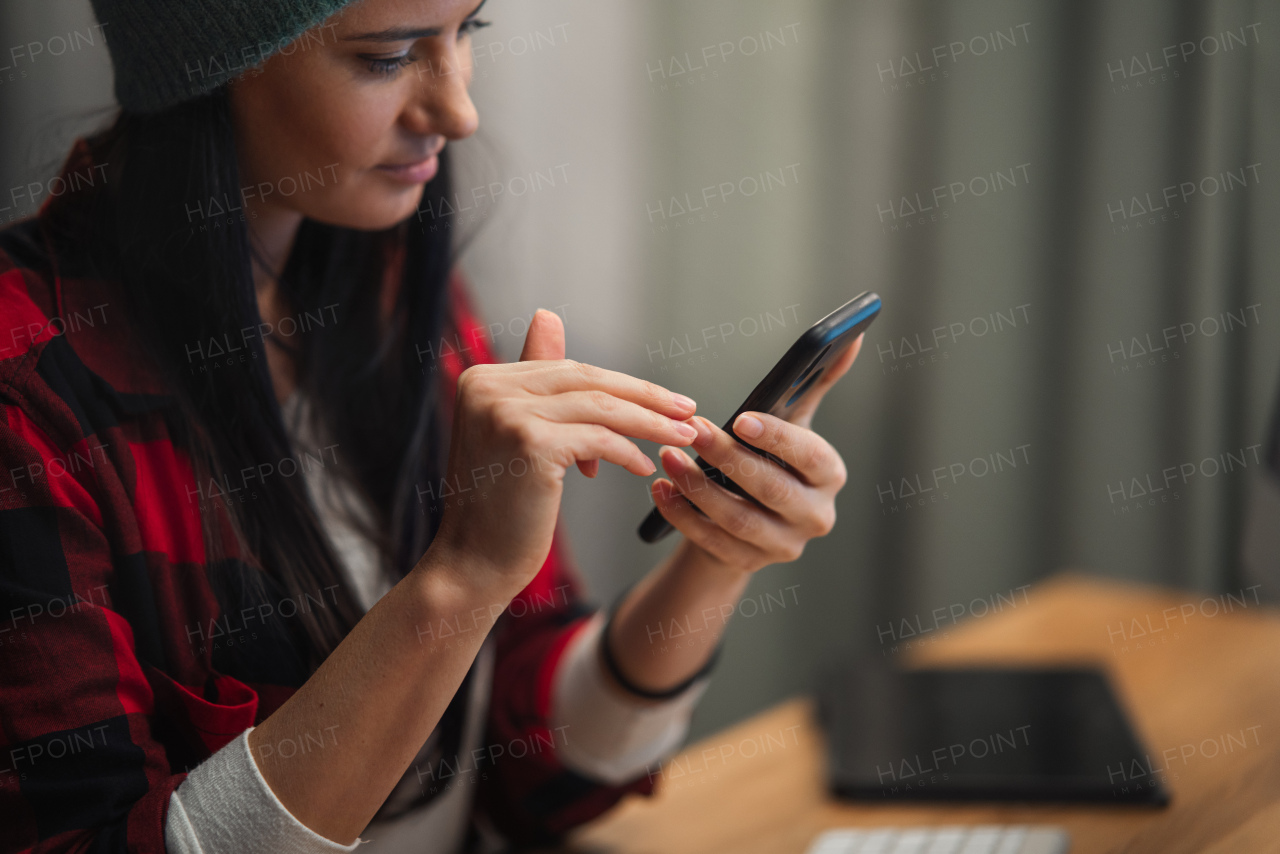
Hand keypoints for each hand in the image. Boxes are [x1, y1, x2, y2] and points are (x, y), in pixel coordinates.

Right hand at [425, 310, 698, 598]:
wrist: (472, 563)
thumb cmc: (500, 506)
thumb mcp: (515, 433)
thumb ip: (535, 381)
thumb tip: (548, 315)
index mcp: (482, 377)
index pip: (568, 370)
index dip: (620, 385)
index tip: (662, 399)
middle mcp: (488, 386)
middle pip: (586, 382)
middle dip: (644, 397)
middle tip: (687, 410)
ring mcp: (507, 413)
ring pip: (600, 408)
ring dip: (650, 423)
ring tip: (683, 436)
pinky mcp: (530, 443)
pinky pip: (599, 440)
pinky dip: (627, 452)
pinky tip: (643, 467)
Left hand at [649, 335, 862, 574]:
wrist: (750, 521)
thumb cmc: (772, 460)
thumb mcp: (794, 424)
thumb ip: (815, 382)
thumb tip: (850, 336)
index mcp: (829, 475)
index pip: (810, 456)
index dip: (777, 439)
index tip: (741, 419)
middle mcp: (815, 515)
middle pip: (770, 489)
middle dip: (727, 458)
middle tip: (692, 430)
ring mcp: (783, 546)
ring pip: (738, 519)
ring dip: (697, 487)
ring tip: (668, 457)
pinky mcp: (748, 564)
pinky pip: (711, 543)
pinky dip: (682, 516)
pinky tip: (660, 490)